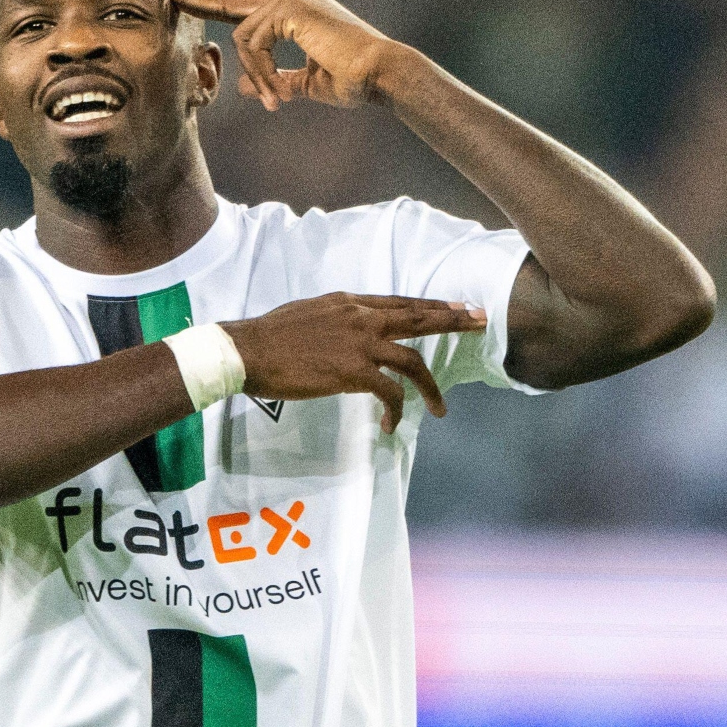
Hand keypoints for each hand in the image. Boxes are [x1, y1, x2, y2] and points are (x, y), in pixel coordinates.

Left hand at [156, 0, 395, 110]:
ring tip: (274, 100)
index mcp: (293, 4)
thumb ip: (273, 78)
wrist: (378, 74)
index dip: (206, 0)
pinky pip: (254, 43)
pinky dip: (262, 72)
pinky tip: (278, 90)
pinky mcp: (289, 6)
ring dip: (255, 75)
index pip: (240, 3)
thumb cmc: (350, 79)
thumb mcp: (303, 82)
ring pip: (243, 37)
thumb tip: (244, 87)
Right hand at [220, 293, 487, 432]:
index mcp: (350, 302)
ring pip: (412, 360)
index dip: (431, 305)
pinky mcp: (353, 371)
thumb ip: (334, 319)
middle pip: (418, 317)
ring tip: (440, 407)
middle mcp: (361, 317)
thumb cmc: (269, 336)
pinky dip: (396, 410)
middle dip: (452, 321)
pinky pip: (389, 393)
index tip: (456, 307)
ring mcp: (359, 343)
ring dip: (430, 386)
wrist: (247, 349)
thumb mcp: (308, 313)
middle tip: (479, 321)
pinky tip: (391, 424)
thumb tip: (344, 330)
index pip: (400, 302)